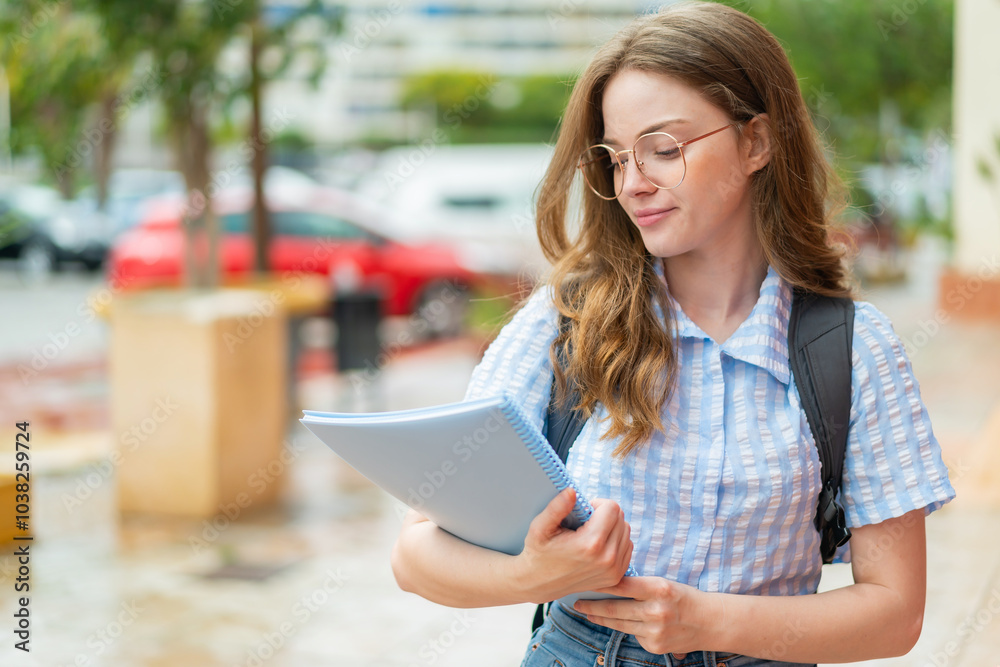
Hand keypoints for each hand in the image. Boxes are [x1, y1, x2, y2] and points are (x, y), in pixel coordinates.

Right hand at [514, 488, 633, 602]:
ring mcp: (614, 570)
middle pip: (621, 518)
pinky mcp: (616, 577)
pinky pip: (627, 547)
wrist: (539, 583)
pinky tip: (597, 545)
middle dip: (604, 514)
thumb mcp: (540, 527)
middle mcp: (607, 559)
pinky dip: (615, 541)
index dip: (597, 504)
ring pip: (626, 532)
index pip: (612, 508)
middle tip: (585, 523)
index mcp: (590, 544)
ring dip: (611, 527)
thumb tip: (572, 491)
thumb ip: (556, 507)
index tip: (583, 512)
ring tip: (590, 534)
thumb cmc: (538, 552)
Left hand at [573, 576, 722, 655]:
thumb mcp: (663, 583)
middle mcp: (656, 610)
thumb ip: (638, 586)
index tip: (583, 582)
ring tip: (587, 611)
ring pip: (619, 624)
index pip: (621, 585)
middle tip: (575, 601)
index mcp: (659, 588)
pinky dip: (625, 628)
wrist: (709, 622)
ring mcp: (655, 631)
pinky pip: (632, 635)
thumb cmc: (682, 597)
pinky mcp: (655, 645)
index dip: (599, 584)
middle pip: (614, 609)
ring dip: (600, 617)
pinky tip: (620, 622)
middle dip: (591, 605)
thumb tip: (607, 584)